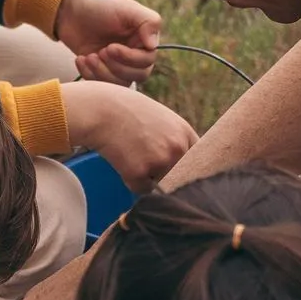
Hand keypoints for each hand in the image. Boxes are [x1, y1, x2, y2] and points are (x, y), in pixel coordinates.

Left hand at [55, 0, 160, 84]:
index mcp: (143, 40)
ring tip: (89, 57)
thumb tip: (153, 46)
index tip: (110, 47)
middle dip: (116, 67)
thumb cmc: (100, 5)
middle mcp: (134, 54)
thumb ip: (148, 22)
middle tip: (100, 52)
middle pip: (137, 76)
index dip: (129, 58)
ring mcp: (118, 65)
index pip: (147, 61)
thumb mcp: (126, 8)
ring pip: (120, 84)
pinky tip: (81, 59)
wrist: (70, 11)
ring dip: (102, 73)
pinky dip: (90, 75)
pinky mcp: (101, 72)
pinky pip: (102, 85)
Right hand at [63, 82, 196, 193]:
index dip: (189, 169)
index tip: (182, 174)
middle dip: (168, 176)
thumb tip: (185, 165)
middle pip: (181, 177)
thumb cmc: (128, 111)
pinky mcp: (140, 173)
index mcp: (185, 133)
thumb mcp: (161, 118)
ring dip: (149, 178)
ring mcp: (160, 161)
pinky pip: (141, 189)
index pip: (199, 162)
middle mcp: (178, 148)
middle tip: (149, 163)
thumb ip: (176, 139)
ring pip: (161, 185)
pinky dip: (131, 180)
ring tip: (133, 155)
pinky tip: (122, 160)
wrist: (101, 110)